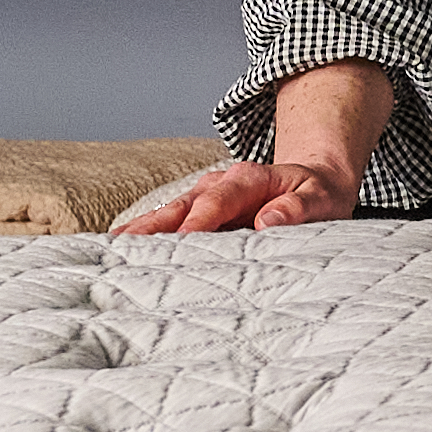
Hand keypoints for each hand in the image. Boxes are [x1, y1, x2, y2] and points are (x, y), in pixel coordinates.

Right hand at [115, 158, 357, 232]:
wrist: (315, 183)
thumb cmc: (316, 194)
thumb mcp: (319, 198)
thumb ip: (297, 209)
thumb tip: (269, 221)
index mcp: (248, 179)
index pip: (218, 201)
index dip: (200, 220)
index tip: (183, 239)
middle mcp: (220, 186)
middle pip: (182, 205)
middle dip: (154, 225)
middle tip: (124, 245)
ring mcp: (206, 200)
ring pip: (168, 215)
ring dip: (142, 232)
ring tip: (111, 250)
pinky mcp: (201, 216)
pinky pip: (171, 226)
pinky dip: (147, 238)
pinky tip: (122, 253)